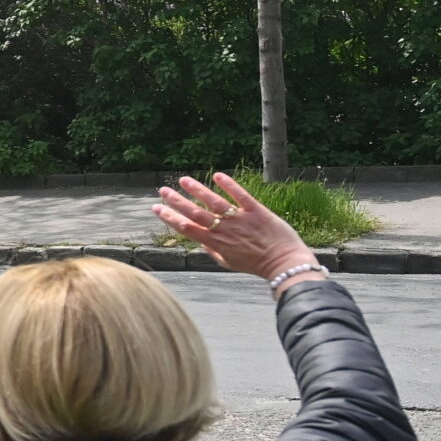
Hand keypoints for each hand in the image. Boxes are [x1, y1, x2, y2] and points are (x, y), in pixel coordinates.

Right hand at [154, 173, 313, 279]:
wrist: (284, 262)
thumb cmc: (256, 265)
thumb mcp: (229, 263)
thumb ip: (213, 251)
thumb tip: (200, 240)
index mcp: (215, 243)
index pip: (186, 228)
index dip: (169, 217)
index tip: (156, 208)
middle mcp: (224, 230)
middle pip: (195, 213)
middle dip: (176, 201)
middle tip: (163, 190)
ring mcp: (239, 219)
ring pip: (214, 202)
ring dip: (197, 190)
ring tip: (183, 179)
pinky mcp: (256, 211)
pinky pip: (240, 196)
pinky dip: (229, 185)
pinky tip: (217, 176)